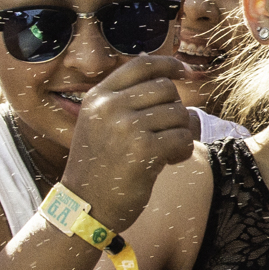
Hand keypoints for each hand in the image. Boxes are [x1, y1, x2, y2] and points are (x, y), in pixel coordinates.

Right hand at [60, 55, 195, 230]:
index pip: (141, 64)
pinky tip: (169, 162)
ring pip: (179, 113)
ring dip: (180, 132)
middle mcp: (110, 106)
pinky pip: (182, 137)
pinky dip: (182, 150)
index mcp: (98, 96)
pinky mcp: (144, 149)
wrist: (86, 205)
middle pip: (165, 88)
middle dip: (174, 108)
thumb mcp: (99, 123)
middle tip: (165, 132)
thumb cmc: (98, 166)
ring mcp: (126, 126)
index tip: (183, 71)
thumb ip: (124, 98)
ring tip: (165, 150)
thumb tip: (167, 73)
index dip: (168, 64)